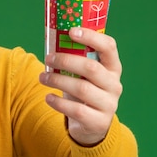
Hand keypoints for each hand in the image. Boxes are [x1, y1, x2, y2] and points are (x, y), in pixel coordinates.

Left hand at [39, 27, 122, 145]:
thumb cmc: (84, 89)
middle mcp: (114, 84)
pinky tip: (48, 97)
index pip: (109, 47)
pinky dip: (59, 103)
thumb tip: (52, 39)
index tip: (71, 31)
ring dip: (57, 81)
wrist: (92, 124)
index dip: (91, 37)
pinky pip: (77, 110)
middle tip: (47, 59)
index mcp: (112, 67)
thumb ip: (74, 58)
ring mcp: (109, 104)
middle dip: (65, 61)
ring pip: (82, 89)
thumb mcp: (83, 74)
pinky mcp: (99, 122)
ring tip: (42, 78)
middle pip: (91, 68)